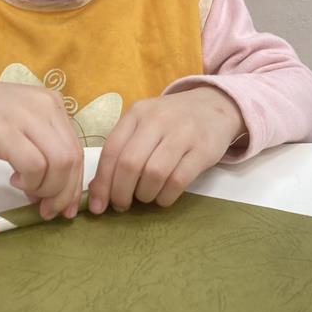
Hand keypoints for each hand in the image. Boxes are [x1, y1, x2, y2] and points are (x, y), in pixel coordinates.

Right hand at [0, 67, 83, 218]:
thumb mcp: (18, 125)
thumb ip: (39, 151)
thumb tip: (53, 194)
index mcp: (52, 104)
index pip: (77, 151)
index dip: (74, 185)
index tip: (64, 208)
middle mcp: (45, 106)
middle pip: (72, 159)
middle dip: (63, 193)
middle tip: (45, 210)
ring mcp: (25, 115)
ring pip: (58, 164)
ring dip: (46, 190)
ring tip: (27, 192)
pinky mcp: (3, 129)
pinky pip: (33, 165)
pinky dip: (29, 182)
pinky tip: (13, 180)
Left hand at [88, 86, 245, 212]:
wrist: (214, 107)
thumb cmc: (171, 121)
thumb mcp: (143, 124)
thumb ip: (121, 150)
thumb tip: (97, 190)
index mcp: (137, 112)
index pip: (111, 150)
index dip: (102, 182)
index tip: (97, 205)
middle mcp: (158, 119)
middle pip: (130, 164)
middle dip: (121, 192)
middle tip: (122, 205)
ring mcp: (183, 133)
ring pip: (154, 174)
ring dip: (145, 195)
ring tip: (145, 197)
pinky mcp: (204, 149)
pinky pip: (178, 181)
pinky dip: (165, 196)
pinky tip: (163, 197)